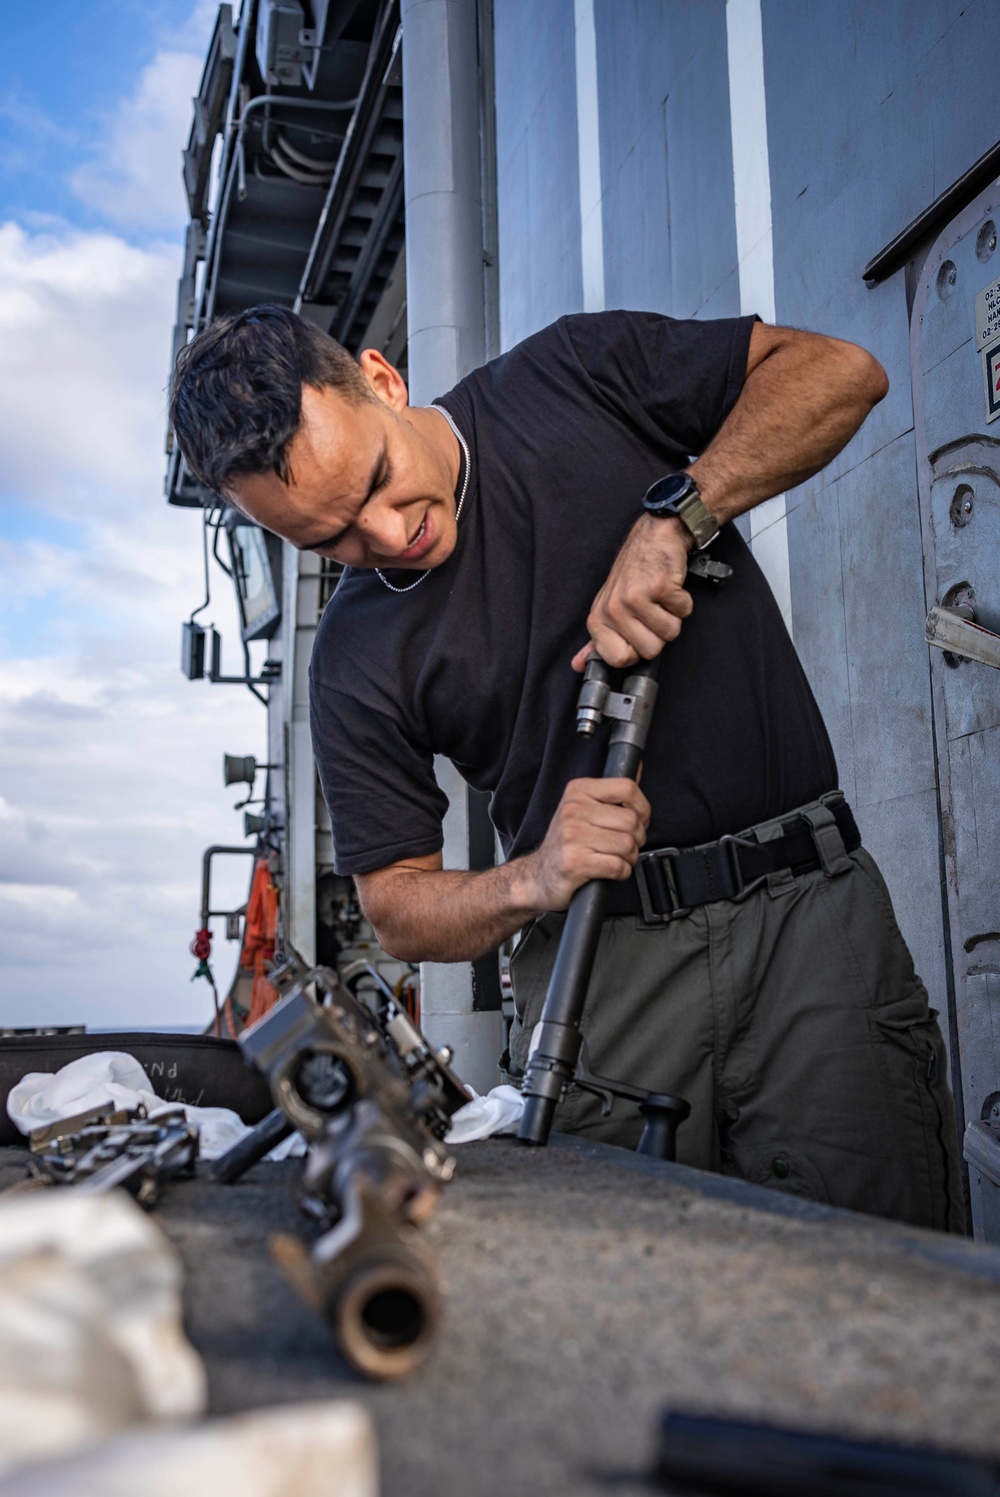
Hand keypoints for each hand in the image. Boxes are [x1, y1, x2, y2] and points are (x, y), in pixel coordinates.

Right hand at [516, 777, 650, 909]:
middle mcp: (573, 810)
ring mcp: (572, 837)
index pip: (626, 788)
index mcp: (578, 791)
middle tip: (626, 844)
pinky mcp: (575, 863)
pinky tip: (610, 869)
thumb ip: (611, 791)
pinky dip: (622, 872)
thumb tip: (636, 767)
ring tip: (617, 857)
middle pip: (631, 820)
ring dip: (630, 857)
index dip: (642, 807)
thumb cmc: (565, 841)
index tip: (639, 819)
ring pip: (627, 845)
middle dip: (637, 838)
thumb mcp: (582, 808)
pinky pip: (617, 866)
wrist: (539, 874)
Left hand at [571, 513, 693, 670]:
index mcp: (599, 620)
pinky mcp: (659, 586)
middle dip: (658, 633)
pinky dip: (682, 601)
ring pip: (670, 634)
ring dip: (672, 616)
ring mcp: (635, 598)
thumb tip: (579, 665)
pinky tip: (670, 587)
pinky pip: (683, 612)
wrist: (653, 538)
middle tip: (652, 610)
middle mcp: (614, 610)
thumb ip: (597, 640)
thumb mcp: (608, 607)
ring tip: (660, 598)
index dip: (636, 650)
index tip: (637, 632)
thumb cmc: (634, 574)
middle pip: (650, 650)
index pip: (620, 659)